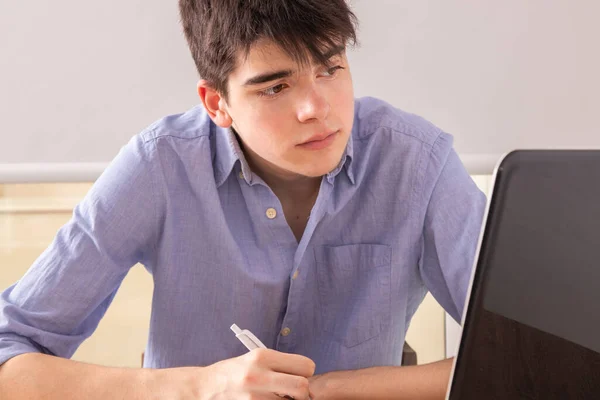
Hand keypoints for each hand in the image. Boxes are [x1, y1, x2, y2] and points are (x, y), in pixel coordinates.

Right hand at [199, 348, 314, 398]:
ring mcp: (254, 397)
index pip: (305, 366)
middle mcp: (259, 376)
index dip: (305, 372)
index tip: (297, 375)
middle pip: (302, 387)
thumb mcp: (253, 359)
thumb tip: (306, 375)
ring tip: (274, 397)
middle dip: (302, 392)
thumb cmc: (231, 373)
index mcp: (262, 356)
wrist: (203, 388)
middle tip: (293, 393)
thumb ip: (278, 364)